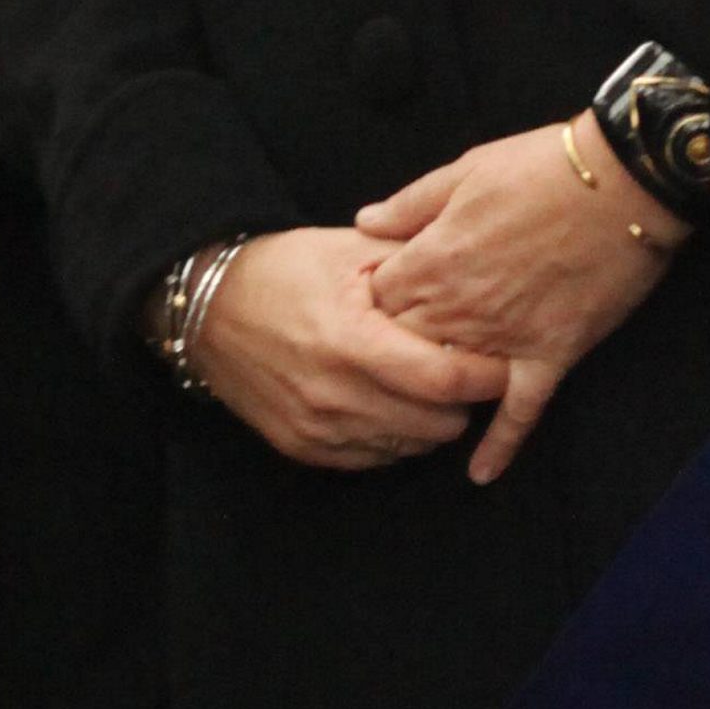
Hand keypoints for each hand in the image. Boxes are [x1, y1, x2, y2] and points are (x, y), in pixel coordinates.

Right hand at [192, 225, 502, 473]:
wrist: (208, 309)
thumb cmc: (284, 270)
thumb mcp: (349, 249)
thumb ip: (414, 261)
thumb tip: (477, 275)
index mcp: (350, 339)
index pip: (444, 380)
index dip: (485, 376)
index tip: (501, 364)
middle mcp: (334, 394)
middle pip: (437, 423)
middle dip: (462, 401)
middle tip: (462, 372)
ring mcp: (317, 428)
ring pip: (411, 447)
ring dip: (430, 421)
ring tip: (426, 386)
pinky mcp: (303, 448)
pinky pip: (376, 459)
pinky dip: (396, 437)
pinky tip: (392, 403)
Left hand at [358, 123, 679, 488]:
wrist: (624, 182)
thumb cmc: (543, 166)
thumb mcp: (465, 169)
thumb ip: (410, 204)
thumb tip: (364, 224)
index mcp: (431, 258)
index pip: (375, 302)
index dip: (370, 306)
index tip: (370, 310)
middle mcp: (459, 306)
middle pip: (404, 347)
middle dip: (392, 356)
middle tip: (386, 365)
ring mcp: (504, 337)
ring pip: (451, 383)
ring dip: (432, 397)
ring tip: (416, 411)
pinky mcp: (550, 354)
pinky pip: (520, 411)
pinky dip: (501, 444)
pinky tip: (481, 473)